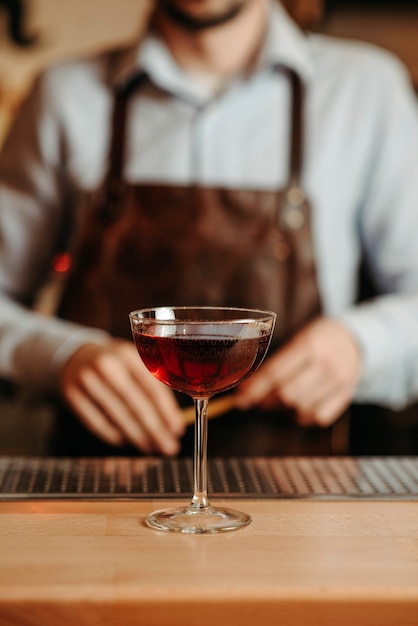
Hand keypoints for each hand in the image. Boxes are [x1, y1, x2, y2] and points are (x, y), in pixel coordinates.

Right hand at [59, 339, 184, 454]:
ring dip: (137, 436)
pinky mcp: (71, 395)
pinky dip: (113, 435)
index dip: (166, 411)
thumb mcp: (133, 362)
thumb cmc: (115, 364)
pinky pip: (96, 423)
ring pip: (117, 416)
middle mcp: (107, 365)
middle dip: (155, 429)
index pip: (152, 386)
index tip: (177, 429)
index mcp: (128, 354)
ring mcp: (87, 380)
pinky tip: (126, 441)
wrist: (75, 356)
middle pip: (136, 404)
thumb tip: (173, 422)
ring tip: (151, 448)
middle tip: (169, 447)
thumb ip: (152, 383)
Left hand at [235, 318, 361, 426]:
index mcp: (309, 344)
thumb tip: (248, 387)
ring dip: (283, 411)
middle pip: (288, 394)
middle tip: (256, 401)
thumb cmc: (317, 338)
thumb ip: (277, 361)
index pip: (276, 372)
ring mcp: (339, 381)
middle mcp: (326, 363)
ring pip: (302, 408)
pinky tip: (298, 408)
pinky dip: (303, 417)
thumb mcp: (298, 338)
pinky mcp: (347, 395)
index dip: (255, 388)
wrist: (355, 338)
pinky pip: (319, 417)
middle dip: (266, 402)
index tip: (240, 398)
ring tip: (277, 403)